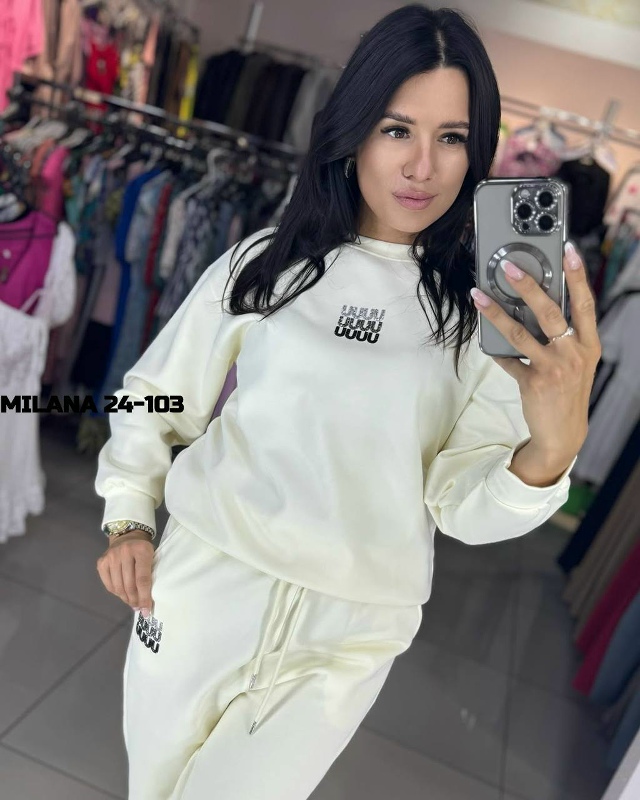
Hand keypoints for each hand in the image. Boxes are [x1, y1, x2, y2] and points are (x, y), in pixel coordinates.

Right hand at [97, 530, 154, 616]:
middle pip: (129, 585)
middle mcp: (124, 552)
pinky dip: (116, 592)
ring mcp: (111, 557)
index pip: (142, 579)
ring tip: (131, 602)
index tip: (146, 610)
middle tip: (138, 607)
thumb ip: (149, 575)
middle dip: (135, 600)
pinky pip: (108, 584)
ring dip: (125, 598)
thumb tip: (146, 602)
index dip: (144, 597)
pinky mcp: (101, 562)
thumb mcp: (152, 557)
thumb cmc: (143, 549)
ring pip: (118, 587)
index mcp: (142, 550)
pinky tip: (122, 594)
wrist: (127, 534)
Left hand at [470, 242, 601, 465]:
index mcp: (588, 343)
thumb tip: (538, 305)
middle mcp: (573, 353)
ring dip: (496, 312)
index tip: (570, 250)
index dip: (578, 275)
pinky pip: (508, 360)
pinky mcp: (533, 382)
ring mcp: (553, 368)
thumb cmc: (568, 390)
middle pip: (550, 312)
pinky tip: (485, 339)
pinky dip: (496, 350)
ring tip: (479, 296)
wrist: (563, 432)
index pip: (585, 303)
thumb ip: (565, 336)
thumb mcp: (577, 361)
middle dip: (528, 286)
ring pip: (520, 332)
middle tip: (509, 266)